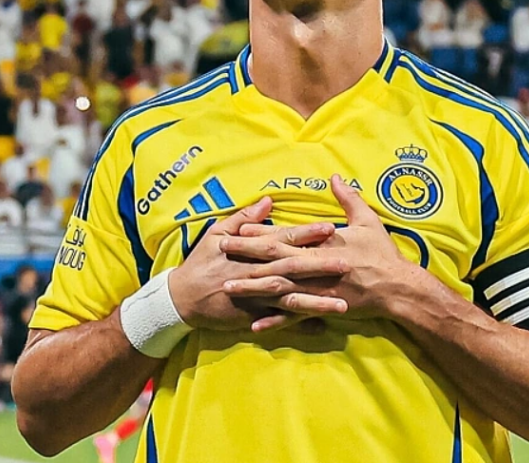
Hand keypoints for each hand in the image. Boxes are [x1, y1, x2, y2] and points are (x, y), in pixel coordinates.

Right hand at [168, 197, 347, 331]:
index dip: (307, 234)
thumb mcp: (216, 233)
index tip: (331, 228)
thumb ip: (244, 218)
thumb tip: (268, 201)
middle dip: (321, 267)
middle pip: (293, 269)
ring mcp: (256, 298)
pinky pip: (280, 322)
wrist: (181, 298)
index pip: (284, 240)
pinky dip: (300, 326)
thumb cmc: (200, 262)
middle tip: (347, 264)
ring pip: (292, 300)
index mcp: (250, 251)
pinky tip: (322, 328)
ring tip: (343, 304)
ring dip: (318, 302)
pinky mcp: (253, 316)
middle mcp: (256, 274)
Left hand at [224, 175, 419, 330]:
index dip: (259, 231)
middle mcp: (314, 267)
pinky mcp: (321, 309)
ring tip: (228, 287)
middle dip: (246, 255)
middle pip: (273, 259)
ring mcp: (315, 290)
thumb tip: (335, 177)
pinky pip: (293, 316)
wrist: (398, 289)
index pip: (284, 236)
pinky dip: (273, 320)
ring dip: (251, 287)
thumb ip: (349, 199)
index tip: (237, 227)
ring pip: (277, 289)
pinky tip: (254, 325)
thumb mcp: (368, 221)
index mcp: (321, 245)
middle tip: (221, 250)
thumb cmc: (383, 254)